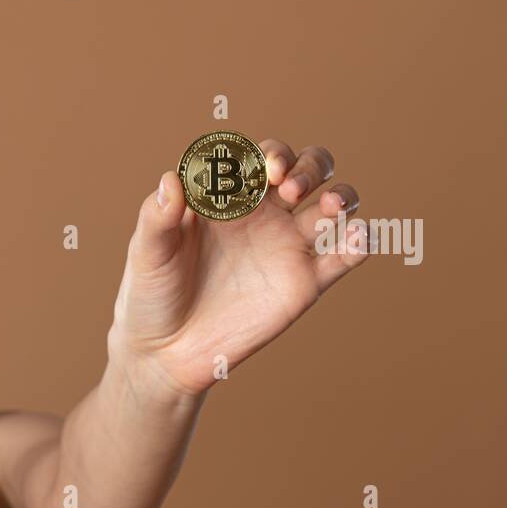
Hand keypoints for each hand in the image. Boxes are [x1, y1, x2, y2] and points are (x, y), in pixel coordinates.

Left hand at [109, 139, 367, 398]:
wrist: (165, 354)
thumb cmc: (150, 296)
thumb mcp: (147, 253)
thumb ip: (158, 216)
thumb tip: (172, 179)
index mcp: (228, 197)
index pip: (261, 156)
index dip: (268, 152)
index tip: (259, 171)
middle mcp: (264, 215)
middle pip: (308, 168)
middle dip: (309, 165)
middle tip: (288, 189)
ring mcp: (287, 247)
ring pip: (335, 205)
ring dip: (343, 195)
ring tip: (329, 206)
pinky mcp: (304, 283)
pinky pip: (344, 256)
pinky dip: (359, 241)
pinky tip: (354, 239)